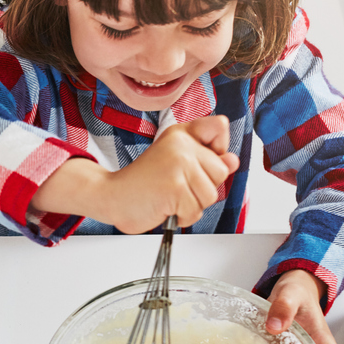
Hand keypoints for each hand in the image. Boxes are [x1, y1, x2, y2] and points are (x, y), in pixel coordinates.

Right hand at [99, 115, 240, 232]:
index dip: (218, 148)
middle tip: (175, 185)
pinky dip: (181, 216)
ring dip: (192, 205)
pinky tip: (164, 206)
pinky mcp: (175, 188)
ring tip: (169, 197)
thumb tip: (232, 161)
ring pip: (210, 195)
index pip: (220, 127)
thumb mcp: (175, 161)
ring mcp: (179, 165)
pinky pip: (195, 211)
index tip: (196, 160)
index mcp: (181, 134)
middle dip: (203, 187)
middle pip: (221, 172)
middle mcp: (181, 144)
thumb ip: (207, 158)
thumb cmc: (142, 182)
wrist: (111, 196)